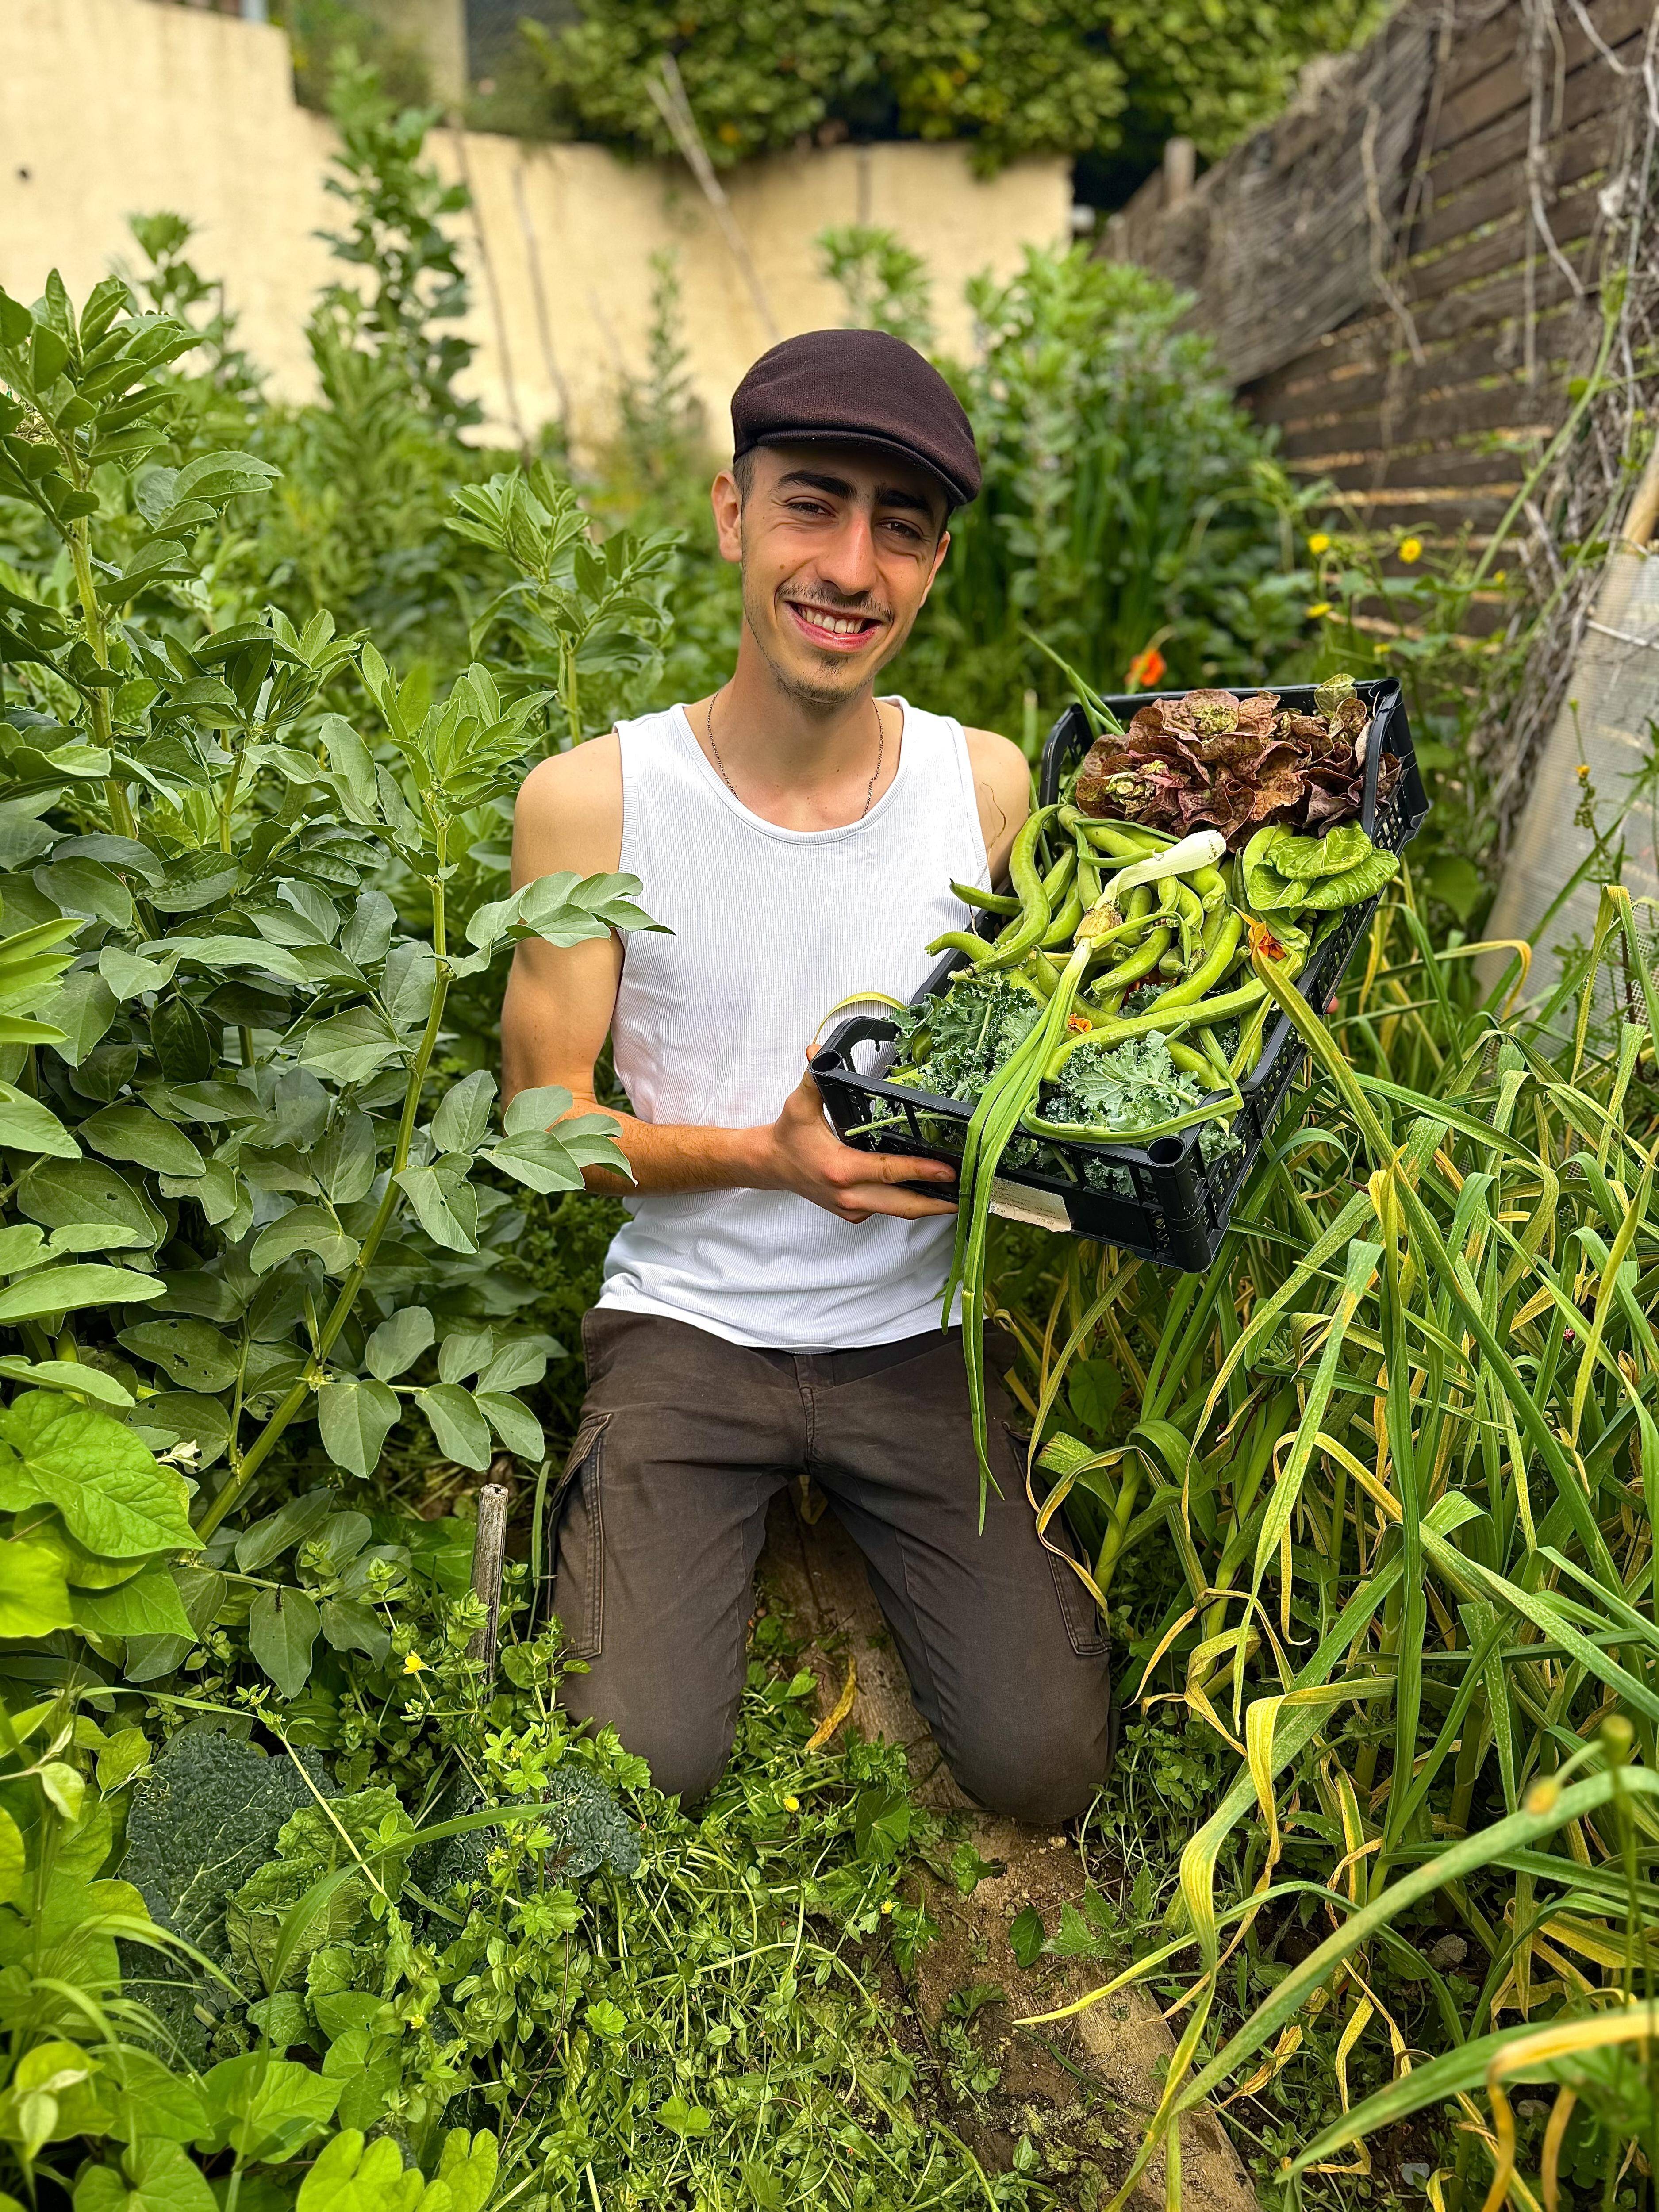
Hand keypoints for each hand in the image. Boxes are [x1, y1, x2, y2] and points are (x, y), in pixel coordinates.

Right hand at [761, 1070, 957, 1222]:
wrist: (772, 1166)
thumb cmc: (789, 1136)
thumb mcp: (799, 1105)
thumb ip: (814, 1079)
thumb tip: (819, 1051)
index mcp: (840, 1169)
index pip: (889, 1171)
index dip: (920, 1171)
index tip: (949, 1171)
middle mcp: (849, 1195)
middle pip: (903, 1204)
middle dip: (938, 1202)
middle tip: (968, 1192)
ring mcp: (852, 1208)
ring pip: (898, 1210)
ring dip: (928, 1204)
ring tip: (957, 1194)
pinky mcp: (853, 1212)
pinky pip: (887, 1209)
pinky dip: (907, 1201)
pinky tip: (927, 1191)